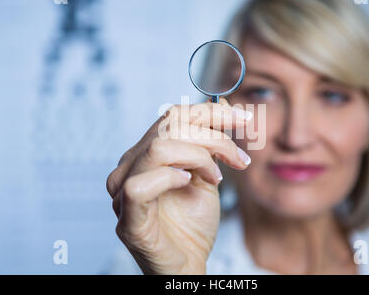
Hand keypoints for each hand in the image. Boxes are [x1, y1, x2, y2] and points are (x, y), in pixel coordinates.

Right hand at [106, 99, 251, 273]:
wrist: (188, 265)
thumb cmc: (193, 224)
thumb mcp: (207, 174)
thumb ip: (210, 142)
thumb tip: (222, 103)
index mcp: (146, 154)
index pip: (173, 116)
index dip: (210, 111)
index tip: (244, 118)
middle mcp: (131, 166)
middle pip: (169, 127)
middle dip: (214, 136)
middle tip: (239, 158)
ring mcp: (124, 191)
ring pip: (159, 148)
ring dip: (198, 157)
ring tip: (217, 178)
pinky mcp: (128, 219)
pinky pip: (140, 186)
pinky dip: (170, 178)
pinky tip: (188, 183)